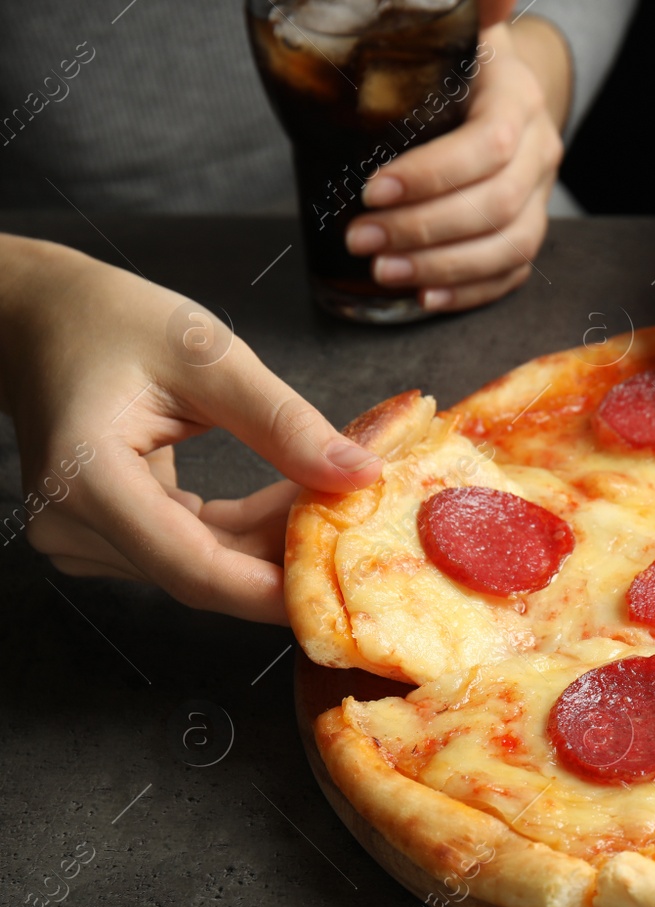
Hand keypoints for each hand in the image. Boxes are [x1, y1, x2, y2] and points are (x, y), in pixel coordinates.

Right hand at [0, 237, 382, 623]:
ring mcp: (83, 534)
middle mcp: (74, 522)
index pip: (193, 568)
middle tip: (362, 529)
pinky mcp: (104, 533)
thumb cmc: (111, 319)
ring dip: (269, 539)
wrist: (39, 315)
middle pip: (202, 571)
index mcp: (87, 478)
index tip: (342, 589)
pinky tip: (290, 501)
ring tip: (330, 498)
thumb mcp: (208, 355)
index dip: (272, 590)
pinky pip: (191, 547)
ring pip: (202, 564)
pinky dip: (244, 528)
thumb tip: (359, 475)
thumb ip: (283, 423)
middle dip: (286, 555)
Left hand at [344, 17, 570, 311]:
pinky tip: (424, 297)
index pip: (486, 146)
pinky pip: (512, 272)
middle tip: (361, 238)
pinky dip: (469, 292)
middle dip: (424, 229)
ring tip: (384, 271)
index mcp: (516, 99)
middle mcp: (538, 151)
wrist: (503, 86)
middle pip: (496, 205)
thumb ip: (463, 7)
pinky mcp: (530, 228)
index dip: (433, 175)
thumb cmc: (458, 60)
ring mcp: (540, 196)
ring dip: (443, 268)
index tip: (373, 188)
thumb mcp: (453, 30)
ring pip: (509, 246)